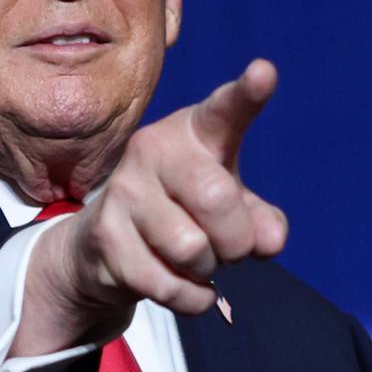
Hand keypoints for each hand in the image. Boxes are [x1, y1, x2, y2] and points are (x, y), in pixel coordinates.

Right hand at [14, 59, 287, 355]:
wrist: (102, 247)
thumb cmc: (182, 213)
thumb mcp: (230, 211)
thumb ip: (260, 221)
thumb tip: (269, 239)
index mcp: (193, 132)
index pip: (224, 111)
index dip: (247, 94)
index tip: (265, 74)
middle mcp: (152, 149)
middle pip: (217, 198)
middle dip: (237, 241)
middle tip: (231, 249)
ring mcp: (123, 191)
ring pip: (192, 248)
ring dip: (208, 270)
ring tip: (196, 260)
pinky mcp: (105, 236)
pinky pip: (170, 285)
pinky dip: (191, 297)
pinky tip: (183, 285)